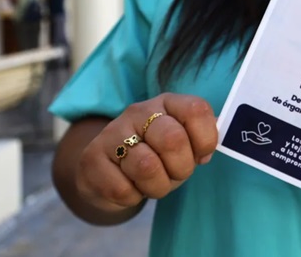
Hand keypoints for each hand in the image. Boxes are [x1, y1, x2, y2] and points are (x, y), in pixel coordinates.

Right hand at [76, 93, 217, 212]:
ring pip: (146, 167)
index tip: (201, 155)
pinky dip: (133, 197)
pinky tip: (130, 188)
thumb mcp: (184, 145)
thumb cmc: (157, 157)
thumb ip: (201, 140)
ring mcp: (112, 132)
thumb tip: (209, 150)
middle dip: (181, 168)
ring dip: (157, 187)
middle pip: (173, 139)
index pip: (196, 110)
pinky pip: (122, 189)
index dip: (206, 139)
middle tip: (175, 174)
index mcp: (167, 103)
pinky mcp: (91, 158)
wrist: (109, 172)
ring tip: (153, 183)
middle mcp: (139, 111)